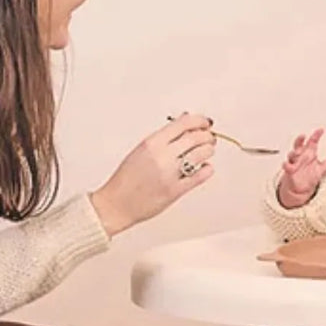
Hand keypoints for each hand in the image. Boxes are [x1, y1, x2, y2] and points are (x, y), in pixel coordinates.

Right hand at [90, 112, 215, 236]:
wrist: (116, 204)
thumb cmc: (126, 179)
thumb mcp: (141, 150)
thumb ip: (164, 137)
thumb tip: (183, 121)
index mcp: (152, 143)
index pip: (183, 124)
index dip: (199, 121)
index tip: (204, 123)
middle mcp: (162, 156)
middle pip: (196, 138)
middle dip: (207, 136)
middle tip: (209, 137)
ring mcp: (170, 174)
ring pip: (201, 155)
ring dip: (208, 151)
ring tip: (207, 151)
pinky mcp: (176, 191)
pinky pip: (200, 176)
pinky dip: (207, 169)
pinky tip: (204, 167)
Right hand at [277, 128, 325, 208]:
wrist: (300, 189)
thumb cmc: (308, 176)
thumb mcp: (322, 169)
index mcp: (309, 153)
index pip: (312, 142)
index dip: (316, 135)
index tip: (321, 130)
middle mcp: (301, 156)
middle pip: (299, 144)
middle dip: (300, 140)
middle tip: (303, 136)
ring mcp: (294, 162)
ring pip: (292, 154)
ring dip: (294, 152)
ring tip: (297, 152)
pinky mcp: (289, 171)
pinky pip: (286, 166)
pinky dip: (286, 165)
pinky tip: (288, 164)